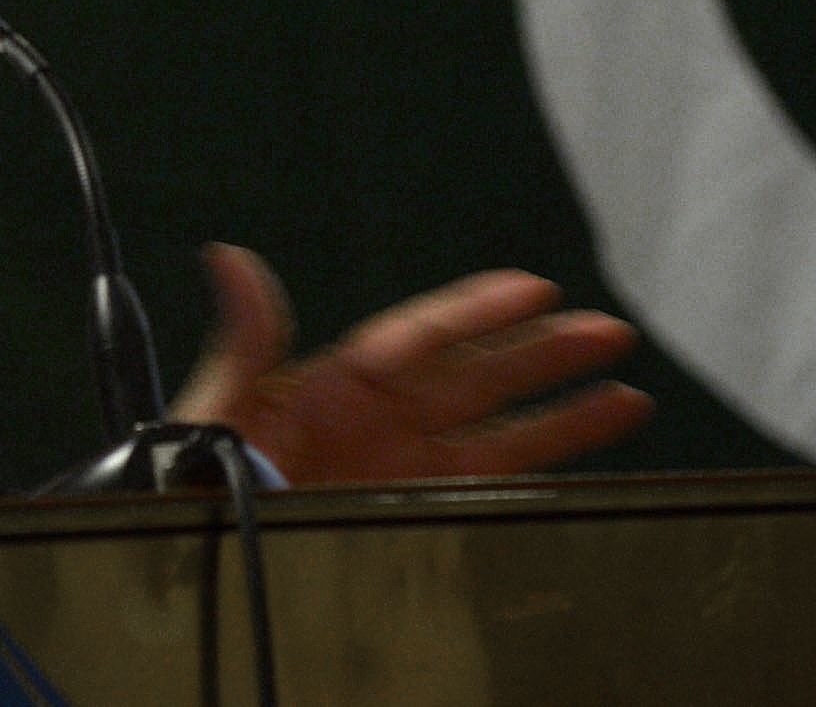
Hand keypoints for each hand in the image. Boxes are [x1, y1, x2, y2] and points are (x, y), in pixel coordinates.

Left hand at [169, 243, 651, 483]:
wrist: (191, 558)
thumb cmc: (188, 480)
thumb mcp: (213, 407)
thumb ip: (244, 341)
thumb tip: (229, 258)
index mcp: (335, 383)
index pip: (421, 337)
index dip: (478, 313)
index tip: (534, 290)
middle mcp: (379, 420)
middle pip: (477, 378)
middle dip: (544, 355)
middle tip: (609, 331)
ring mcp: (400, 467)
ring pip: (499, 433)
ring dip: (562, 413)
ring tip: (628, 395)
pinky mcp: (411, 513)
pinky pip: (486, 486)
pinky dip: (537, 470)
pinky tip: (584, 459)